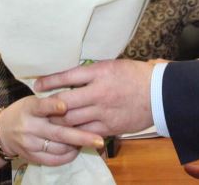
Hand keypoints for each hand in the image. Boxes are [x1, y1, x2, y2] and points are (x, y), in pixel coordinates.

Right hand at [0, 95, 104, 165]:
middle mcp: (29, 126)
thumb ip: (52, 101)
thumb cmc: (27, 110)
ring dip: (77, 146)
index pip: (42, 107)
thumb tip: (80, 97)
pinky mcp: (32, 157)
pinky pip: (54, 160)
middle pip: (58, 133)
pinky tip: (76, 149)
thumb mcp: (34, 100)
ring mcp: (30, 144)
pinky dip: (68, 156)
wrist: (4, 131)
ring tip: (91, 141)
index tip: (65, 106)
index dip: (53, 107)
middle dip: (80, 137)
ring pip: (58, 148)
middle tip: (99, 140)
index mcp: (30, 108)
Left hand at [35, 59, 155, 136]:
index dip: (49, 81)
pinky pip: (86, 132)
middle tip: (41, 108)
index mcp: (100, 72)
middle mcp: (99, 92)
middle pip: (64, 103)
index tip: (38, 84)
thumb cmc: (137, 75)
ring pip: (72, 120)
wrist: (160, 93)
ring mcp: (104, 111)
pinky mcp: (110, 127)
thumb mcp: (113, 66)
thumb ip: (93, 73)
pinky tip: (70, 132)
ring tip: (52, 121)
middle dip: (50, 107)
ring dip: (59, 121)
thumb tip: (72, 77)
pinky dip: (76, 133)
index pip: (67, 76)